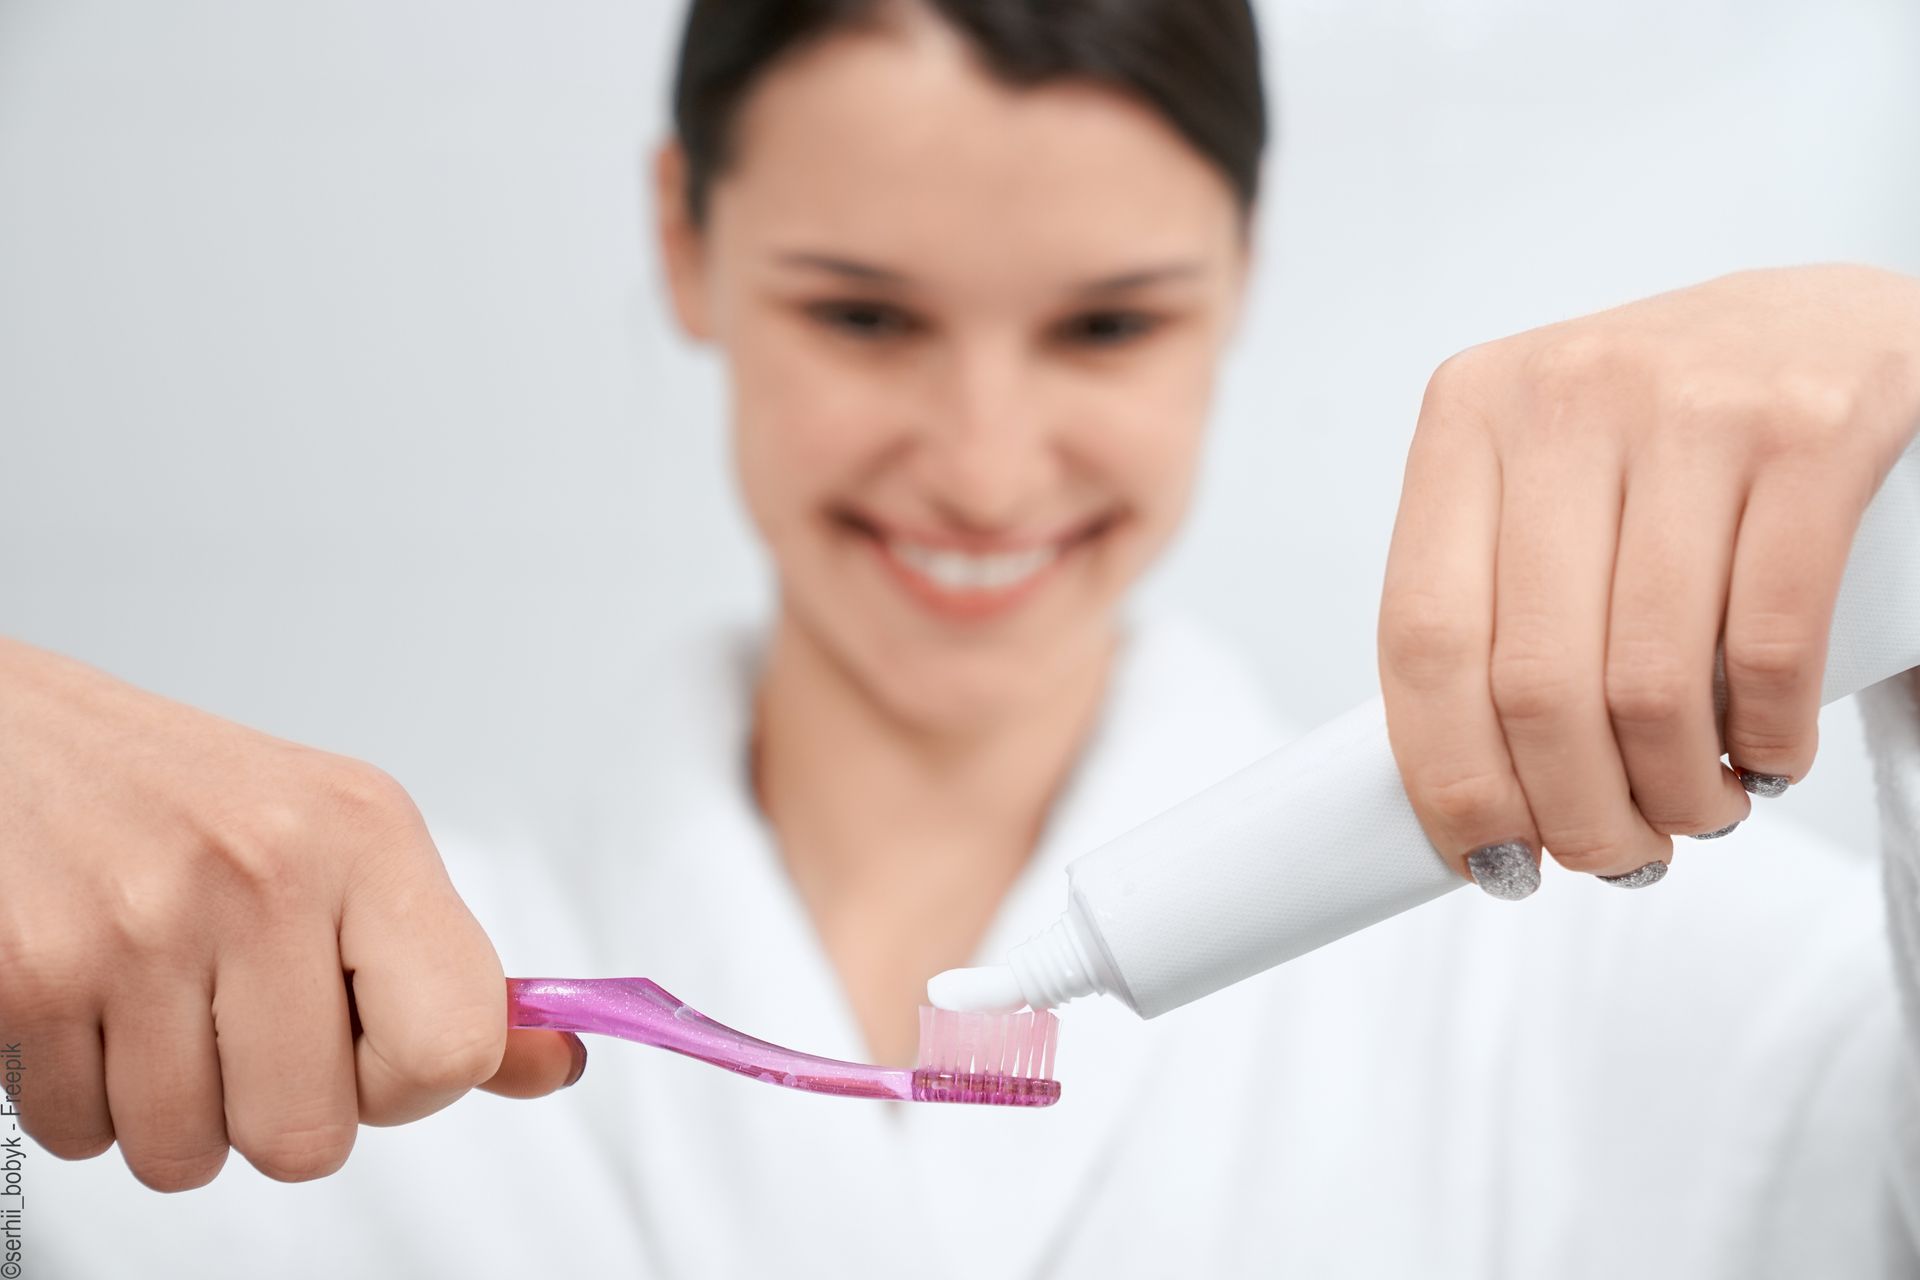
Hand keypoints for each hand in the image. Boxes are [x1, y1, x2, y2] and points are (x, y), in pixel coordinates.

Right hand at [0, 637, 585, 1191]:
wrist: (12, 740)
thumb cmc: (189, 800)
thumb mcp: (349, 847)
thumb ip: (449, 972)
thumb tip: (556, 1063)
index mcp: (367, 834)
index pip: (453, 1049)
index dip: (406, 1083)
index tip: (365, 1041)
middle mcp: (262, 870)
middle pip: (310, 1138)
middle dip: (272, 1108)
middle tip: (238, 1018)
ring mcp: (137, 926)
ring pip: (186, 1154)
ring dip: (170, 1111)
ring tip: (156, 1005)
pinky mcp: (25, 979)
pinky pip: (80, 1139)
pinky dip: (81, 1099)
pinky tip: (89, 1004)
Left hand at [1378, 264, 1919, 895]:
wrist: (1836, 323)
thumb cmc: (1669, 433)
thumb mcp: (1549, 477)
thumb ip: (1494, 592)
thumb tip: (1463, 785)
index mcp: (1469, 414)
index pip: (1424, 638)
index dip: (1450, 776)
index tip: (1485, 857)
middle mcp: (1566, 397)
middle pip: (1536, 680)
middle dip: (1574, 812)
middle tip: (1613, 856)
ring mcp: (1693, 405)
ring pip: (1651, 679)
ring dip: (1673, 793)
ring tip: (1695, 815)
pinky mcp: (1814, 432)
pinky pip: (1773, 643)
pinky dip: (1766, 739)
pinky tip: (1766, 759)